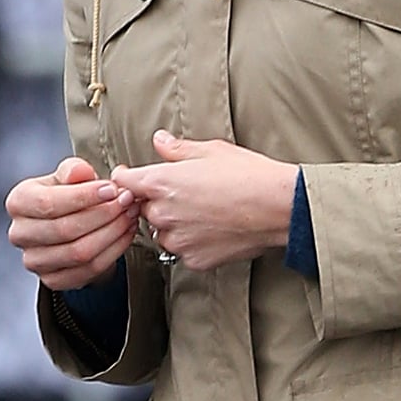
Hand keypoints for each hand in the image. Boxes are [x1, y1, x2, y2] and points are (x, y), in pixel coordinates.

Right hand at [7, 155, 139, 289]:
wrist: (69, 226)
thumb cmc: (66, 197)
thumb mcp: (68, 176)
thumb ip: (73, 171)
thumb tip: (80, 171)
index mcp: (19, 203)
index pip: (48, 203)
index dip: (83, 197)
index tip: (111, 189)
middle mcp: (20, 234)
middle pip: (65, 230)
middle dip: (103, 215)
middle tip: (126, 202)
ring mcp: (35, 261)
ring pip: (79, 253)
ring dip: (112, 233)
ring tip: (129, 216)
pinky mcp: (53, 280)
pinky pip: (89, 270)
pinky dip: (113, 252)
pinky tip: (125, 234)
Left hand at [112, 134, 298, 276]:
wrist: (278, 208)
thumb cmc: (248, 175)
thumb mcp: (211, 151)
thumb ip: (177, 149)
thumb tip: (159, 141)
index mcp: (161, 182)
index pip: (122, 182)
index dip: (125, 178)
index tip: (131, 178)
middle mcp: (163, 213)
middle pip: (143, 209)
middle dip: (157, 201)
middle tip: (186, 193)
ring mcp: (178, 240)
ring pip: (163, 232)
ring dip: (173, 224)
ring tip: (203, 212)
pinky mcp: (194, 259)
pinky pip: (182, 250)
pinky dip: (192, 241)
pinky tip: (213, 228)